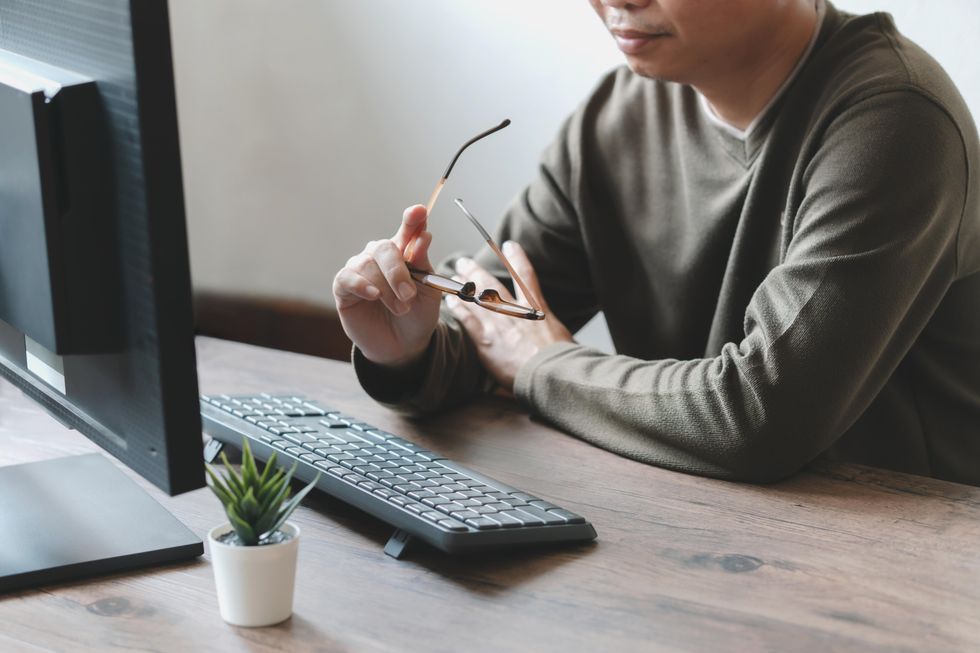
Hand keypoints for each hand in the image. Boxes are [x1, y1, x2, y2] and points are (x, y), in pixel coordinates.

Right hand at [332, 205, 442, 366]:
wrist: (403, 345)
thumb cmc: (417, 314)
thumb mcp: (428, 290)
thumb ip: (423, 263)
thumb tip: (423, 235)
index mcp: (404, 252)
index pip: (408, 229)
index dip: (412, 220)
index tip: (418, 212)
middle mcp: (379, 256)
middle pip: (384, 247)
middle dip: (398, 271)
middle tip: (409, 295)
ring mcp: (360, 269)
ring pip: (368, 265)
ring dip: (386, 288)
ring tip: (400, 308)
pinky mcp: (343, 287)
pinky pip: (348, 277)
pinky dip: (361, 284)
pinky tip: (373, 295)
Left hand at [447, 241, 573, 391]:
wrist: (551, 370)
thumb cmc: (563, 359)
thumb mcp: (565, 338)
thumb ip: (555, 333)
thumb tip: (562, 340)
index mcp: (536, 308)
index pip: (526, 276)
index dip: (517, 258)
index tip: (509, 245)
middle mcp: (515, 310)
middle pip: (492, 284)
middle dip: (476, 272)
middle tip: (465, 262)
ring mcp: (499, 323)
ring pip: (476, 298)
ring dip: (463, 286)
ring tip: (454, 277)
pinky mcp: (486, 340)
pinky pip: (468, 319)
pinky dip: (458, 308)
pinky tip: (450, 300)